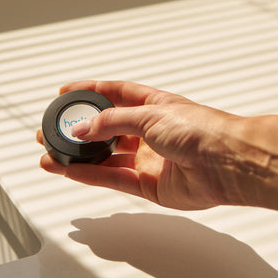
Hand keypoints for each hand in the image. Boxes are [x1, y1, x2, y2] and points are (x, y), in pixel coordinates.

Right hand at [37, 80, 277, 219]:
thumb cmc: (202, 129)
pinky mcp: (149, 185)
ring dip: (76, 156)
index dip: (88, 92)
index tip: (63, 94)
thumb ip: (112, 122)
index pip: (113, 93)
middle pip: (104, 129)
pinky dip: (88, 175)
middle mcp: (148, 130)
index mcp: (152, 104)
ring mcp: (148, 158)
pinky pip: (111, 179)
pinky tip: (67, 171)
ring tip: (48, 154)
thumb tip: (82, 128)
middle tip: (50, 132)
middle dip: (76, 130)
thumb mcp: (150, 114)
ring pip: (104, 157)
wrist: (228, 163)